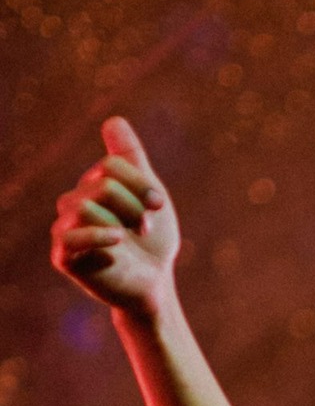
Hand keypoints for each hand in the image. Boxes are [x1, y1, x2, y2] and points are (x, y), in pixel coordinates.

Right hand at [50, 117, 178, 317]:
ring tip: (132, 238)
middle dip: (134, 205)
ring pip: (85, 207)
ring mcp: (66, 229)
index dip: (140, 184)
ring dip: (120, 224)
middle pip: (101, 185)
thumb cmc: (152, 242)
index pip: (111, 167)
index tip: (159, 204)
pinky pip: (70, 237)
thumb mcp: (149, 195)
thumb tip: (114, 120)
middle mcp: (73, 203)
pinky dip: (98, 237)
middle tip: (145, 227)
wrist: (154, 284)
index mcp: (91, 185)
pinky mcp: (64, 257)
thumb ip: (131, 160)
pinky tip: (118, 243)